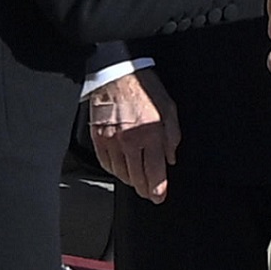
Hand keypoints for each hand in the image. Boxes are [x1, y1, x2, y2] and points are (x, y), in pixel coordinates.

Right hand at [89, 69, 179, 202]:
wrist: (115, 73)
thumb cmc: (143, 86)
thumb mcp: (168, 107)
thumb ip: (173, 135)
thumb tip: (171, 157)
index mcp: (150, 134)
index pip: (155, 173)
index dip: (158, 190)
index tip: (159, 196)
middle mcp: (130, 141)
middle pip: (137, 179)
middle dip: (145, 189)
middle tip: (150, 192)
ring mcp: (111, 142)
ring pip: (121, 174)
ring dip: (131, 181)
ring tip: (138, 180)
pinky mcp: (98, 139)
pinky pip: (106, 164)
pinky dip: (115, 170)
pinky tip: (122, 169)